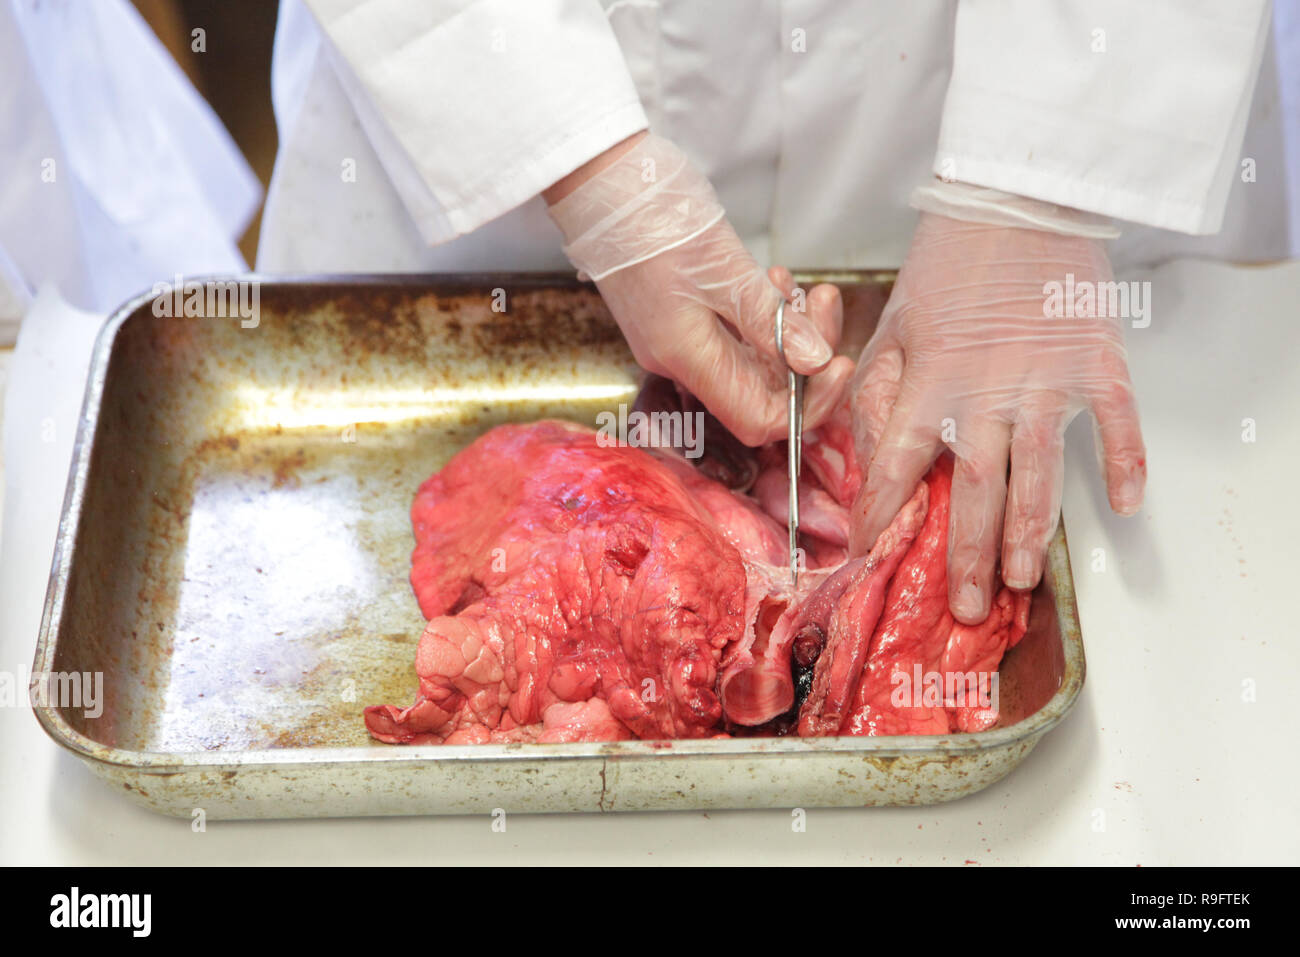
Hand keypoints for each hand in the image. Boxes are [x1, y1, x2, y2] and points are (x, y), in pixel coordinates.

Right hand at [546, 134, 852, 445]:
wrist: (600, 184)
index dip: (805, 405)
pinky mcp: (675, 318)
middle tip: (819, 301)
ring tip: (792, 281)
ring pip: (750, 360)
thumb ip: (770, 321)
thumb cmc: (654, 221)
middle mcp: (680, 362)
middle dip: (803, 352)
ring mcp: (676, 341)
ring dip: (784, 327)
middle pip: (760, 390)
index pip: (757, 420)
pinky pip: (731, 337)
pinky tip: (769, 280)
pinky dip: (759, 316)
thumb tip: (815, 362)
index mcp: (688, 359)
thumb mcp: (724, 268)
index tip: (834, 362)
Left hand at [849, 212, 1145, 622]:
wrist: (1018, 198)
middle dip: (966, 554)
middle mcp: (986, 392)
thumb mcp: (891, 324)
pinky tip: (1123, 506)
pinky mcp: (1096, 363)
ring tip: (1020, 580)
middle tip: (964, 605)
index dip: (882, 511)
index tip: (871, 551)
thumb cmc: (949, 262)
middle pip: (974, 490)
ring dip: (1029, 532)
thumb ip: (876, 392)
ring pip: (1039, 475)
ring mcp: (1047, 381)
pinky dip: (1125, 464)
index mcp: (930, 381)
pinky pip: (1117, 424)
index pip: (897, 462)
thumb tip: (871, 455)